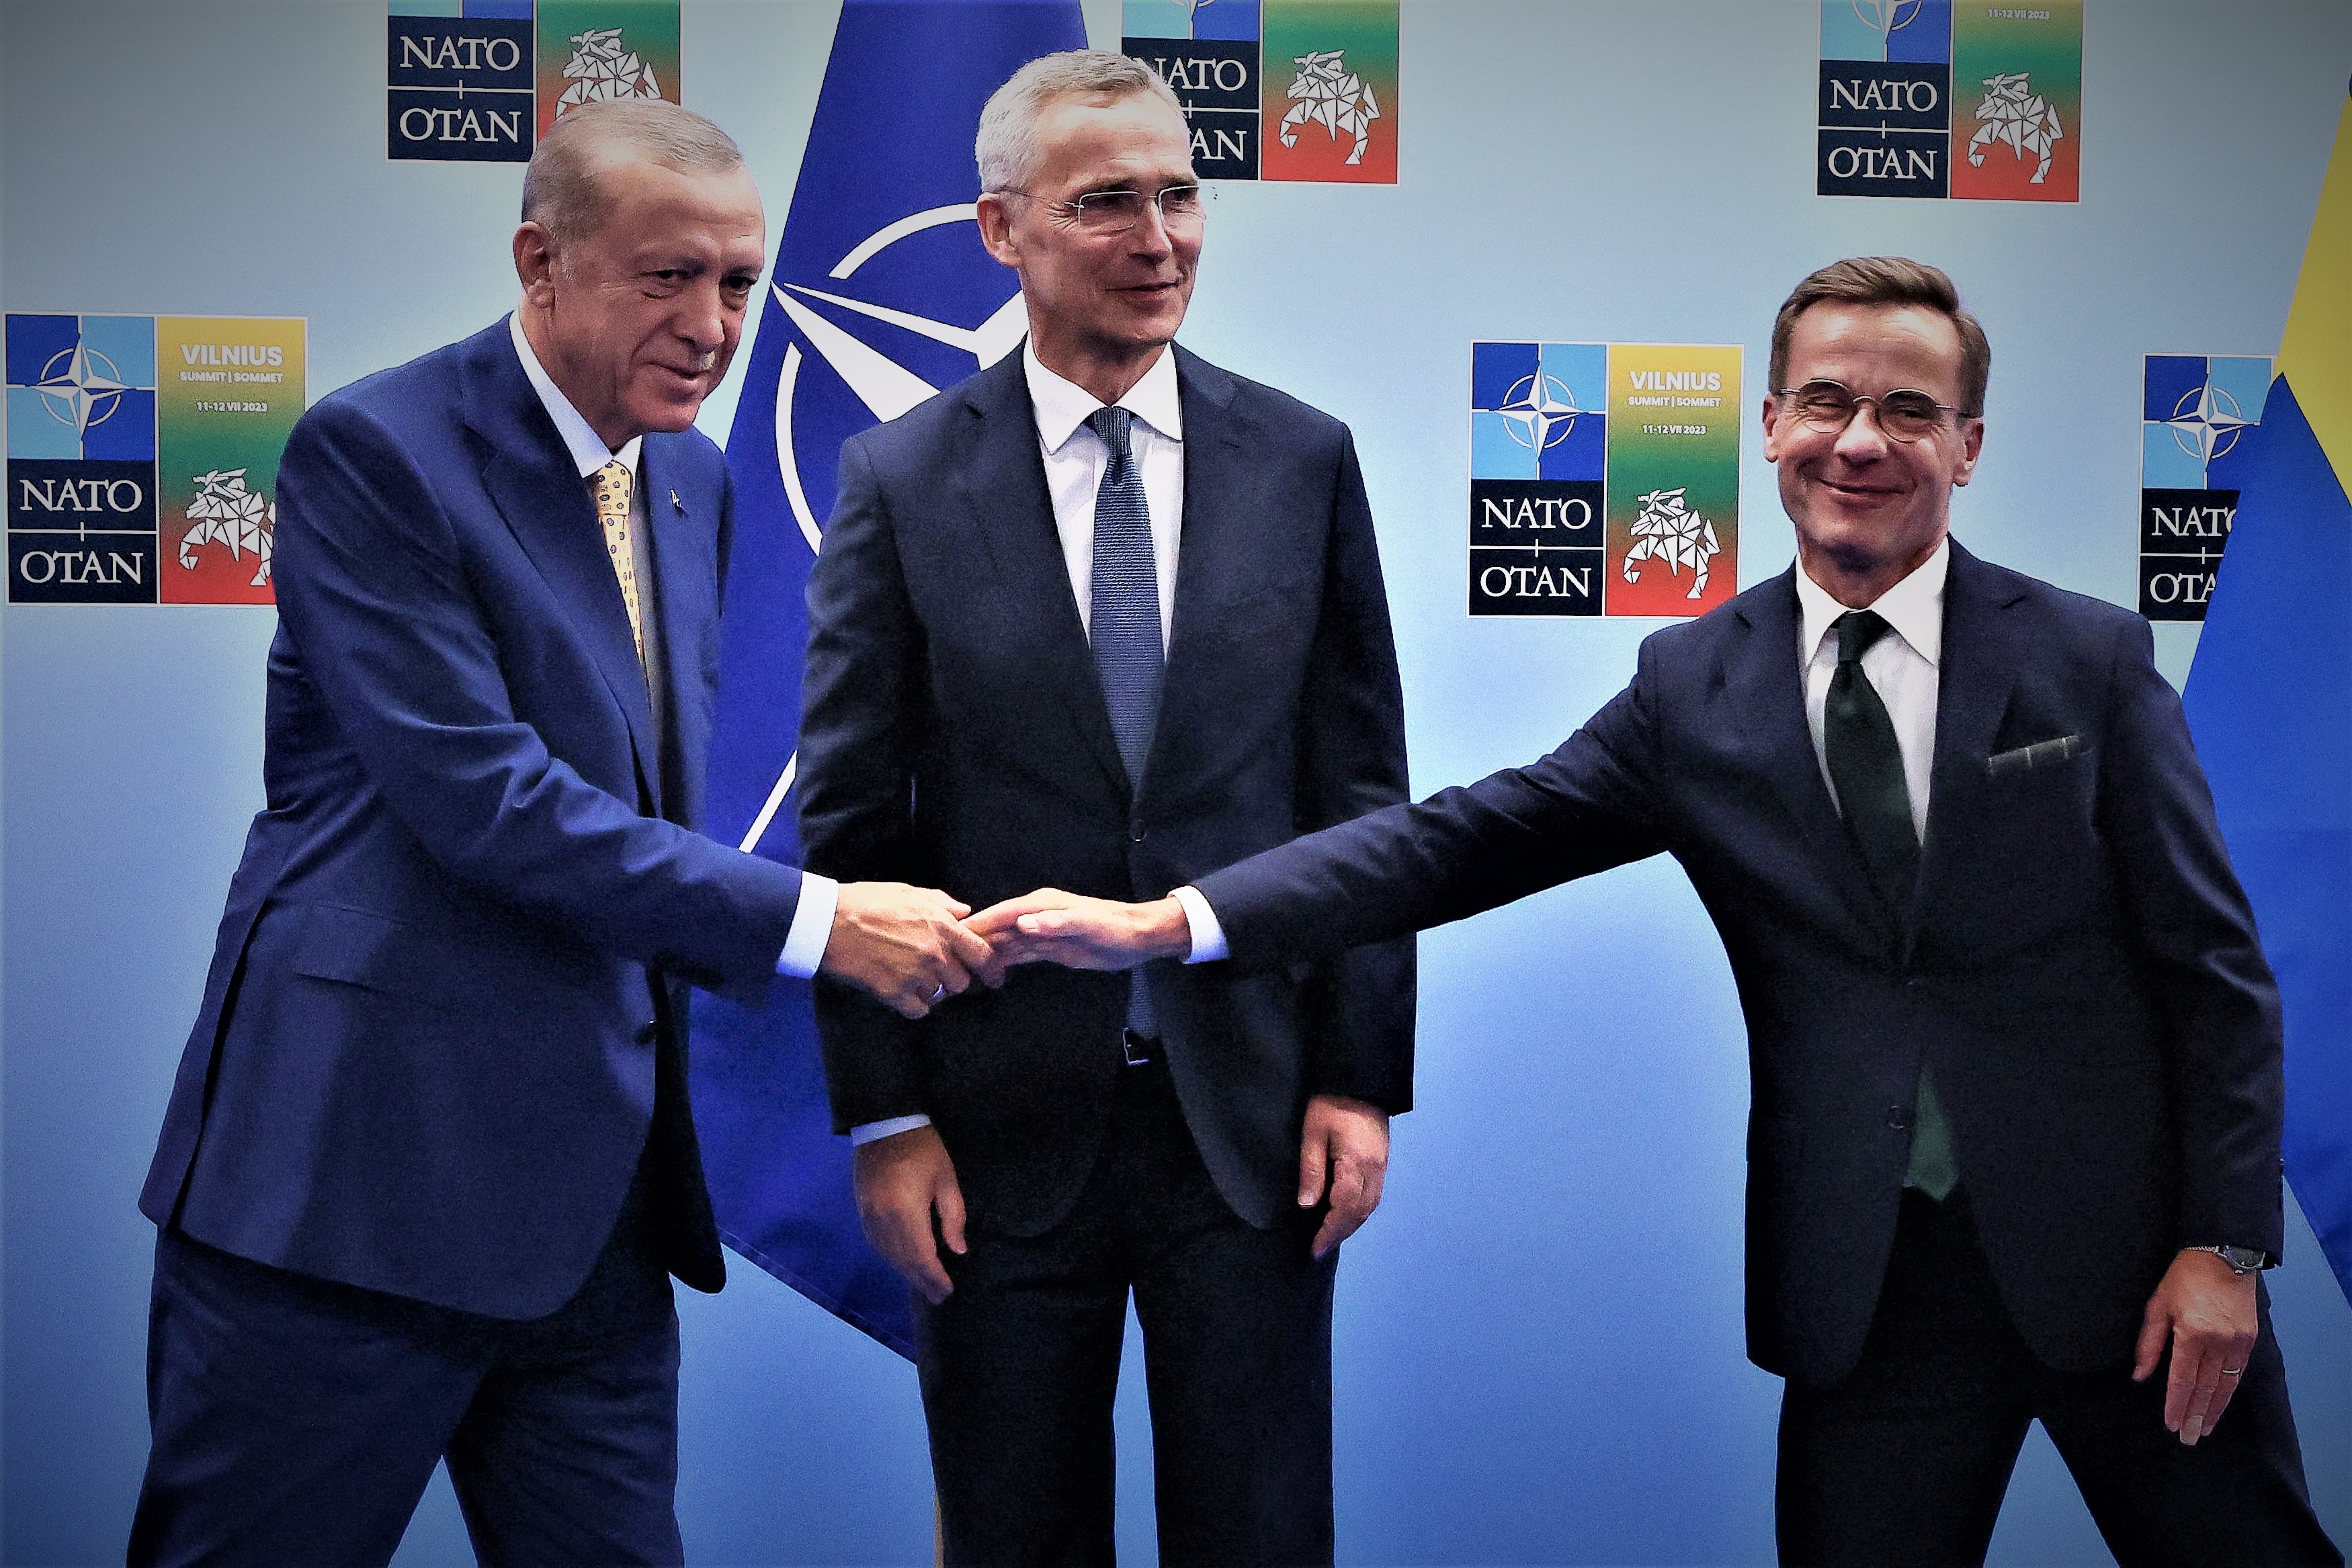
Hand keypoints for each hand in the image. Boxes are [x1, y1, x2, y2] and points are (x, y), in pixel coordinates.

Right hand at [822, 882, 995, 1018]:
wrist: (829, 921)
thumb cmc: (867, 901)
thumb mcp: (908, 892)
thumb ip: (941, 903)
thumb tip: (965, 912)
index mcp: (943, 927)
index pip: (982, 954)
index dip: (992, 969)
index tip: (995, 978)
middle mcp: (935, 954)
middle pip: (961, 982)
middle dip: (951, 978)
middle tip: (933, 971)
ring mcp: (916, 975)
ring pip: (939, 996)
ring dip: (929, 990)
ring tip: (910, 978)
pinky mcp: (894, 993)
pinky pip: (917, 1009)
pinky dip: (912, 1005)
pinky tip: (900, 992)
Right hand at [853, 1124, 965, 1303]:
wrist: (884, 1123)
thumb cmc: (923, 1148)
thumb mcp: (946, 1179)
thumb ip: (953, 1217)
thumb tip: (958, 1250)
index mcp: (906, 1211)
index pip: (922, 1255)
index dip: (934, 1276)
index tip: (947, 1291)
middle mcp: (883, 1219)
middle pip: (903, 1259)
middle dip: (922, 1280)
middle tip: (938, 1297)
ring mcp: (868, 1216)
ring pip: (887, 1254)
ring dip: (906, 1272)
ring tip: (923, 1285)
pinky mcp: (862, 1210)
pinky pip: (876, 1243)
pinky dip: (891, 1258)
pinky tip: (902, 1263)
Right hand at [964, 889, 1191, 973]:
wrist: (1138, 937)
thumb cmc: (1115, 928)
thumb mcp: (1089, 925)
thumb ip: (1057, 923)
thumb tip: (1024, 925)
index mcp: (1041, 906)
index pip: (1001, 914)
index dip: (976, 924)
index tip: (951, 935)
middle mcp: (1036, 916)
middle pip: (998, 928)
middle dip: (974, 940)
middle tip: (947, 958)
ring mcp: (1041, 932)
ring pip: (1006, 942)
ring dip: (985, 953)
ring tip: (960, 967)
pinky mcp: (1049, 948)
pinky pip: (1019, 954)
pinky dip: (1003, 961)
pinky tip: (987, 969)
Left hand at [1298, 1094, 1389, 1258]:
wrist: (1358, 1080)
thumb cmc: (1331, 1103)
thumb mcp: (1312, 1133)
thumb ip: (1311, 1170)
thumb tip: (1306, 1205)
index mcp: (1357, 1161)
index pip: (1345, 1206)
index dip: (1330, 1229)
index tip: (1315, 1246)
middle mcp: (1374, 1168)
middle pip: (1361, 1211)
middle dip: (1340, 1233)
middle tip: (1319, 1248)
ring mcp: (1381, 1165)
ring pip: (1370, 1206)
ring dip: (1351, 1224)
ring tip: (1330, 1237)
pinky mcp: (1381, 1161)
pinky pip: (1373, 1195)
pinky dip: (1359, 1211)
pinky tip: (1345, 1216)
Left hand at [2133, 1247, 2259, 1444]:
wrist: (2223, 1257)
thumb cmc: (2183, 1278)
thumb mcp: (2157, 1305)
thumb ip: (2149, 1343)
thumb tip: (2140, 1375)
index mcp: (2192, 1334)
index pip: (2182, 1380)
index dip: (2177, 1404)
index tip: (2172, 1424)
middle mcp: (2218, 1343)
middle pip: (2205, 1388)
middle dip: (2196, 1416)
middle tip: (2189, 1439)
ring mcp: (2237, 1343)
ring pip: (2224, 1386)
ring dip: (2214, 1410)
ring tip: (2206, 1429)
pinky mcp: (2250, 1340)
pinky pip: (2238, 1373)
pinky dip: (2229, 1392)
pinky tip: (2220, 1403)